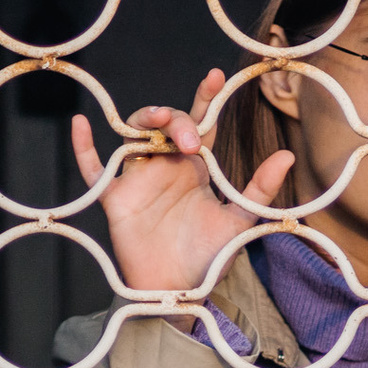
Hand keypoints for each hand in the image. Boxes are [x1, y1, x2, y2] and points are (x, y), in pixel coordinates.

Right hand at [71, 68, 295, 302]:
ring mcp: (139, 180)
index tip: (214, 77)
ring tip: (157, 122)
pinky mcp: (115, 198)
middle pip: (166, 124)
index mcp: (196, 168)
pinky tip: (80, 123)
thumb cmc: (208, 258)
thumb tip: (288, 155)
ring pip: (133, 134)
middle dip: (178, 121)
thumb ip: (259, 189)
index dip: (205, 99)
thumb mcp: (240, 221)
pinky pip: (93, 168)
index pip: (200, 124)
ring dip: (143, 119)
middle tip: (193, 142)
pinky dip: (84, 147)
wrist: (180, 291)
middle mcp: (166, 167)